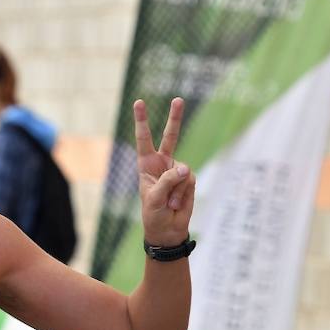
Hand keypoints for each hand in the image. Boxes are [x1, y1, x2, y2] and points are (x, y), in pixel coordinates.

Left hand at [133, 98, 194, 247]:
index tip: (139, 102)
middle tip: (178, 99)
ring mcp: (177, 171)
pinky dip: (183, 193)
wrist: (167, 230)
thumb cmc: (153, 214)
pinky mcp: (189, 180)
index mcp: (146, 164)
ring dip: (176, 189)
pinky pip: (190, 180)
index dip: (142, 121)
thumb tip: (185, 168)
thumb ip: (167, 181)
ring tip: (169, 203)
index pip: (144, 139)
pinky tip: (177, 203)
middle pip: (170, 136)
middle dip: (174, 118)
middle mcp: (163, 164)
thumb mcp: (154, 198)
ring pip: (183, 169)